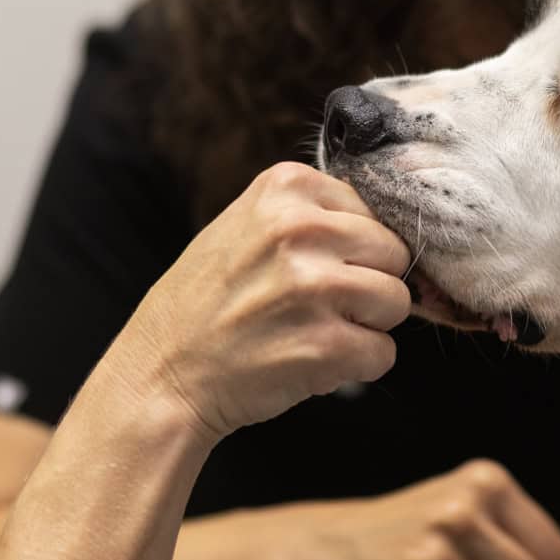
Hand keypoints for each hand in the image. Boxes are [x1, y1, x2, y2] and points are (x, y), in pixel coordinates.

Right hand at [112, 163, 411, 442]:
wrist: (161, 372)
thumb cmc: (208, 302)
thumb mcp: (246, 225)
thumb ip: (311, 215)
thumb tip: (389, 228)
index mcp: (286, 187)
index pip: (373, 211)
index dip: (354, 249)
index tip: (314, 270)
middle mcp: (302, 228)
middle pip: (393, 254)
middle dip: (367, 284)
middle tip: (316, 306)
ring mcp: (316, 287)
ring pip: (397, 302)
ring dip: (366, 326)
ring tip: (313, 330)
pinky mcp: (327, 344)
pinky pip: (384, 353)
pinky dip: (356, 365)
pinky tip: (310, 360)